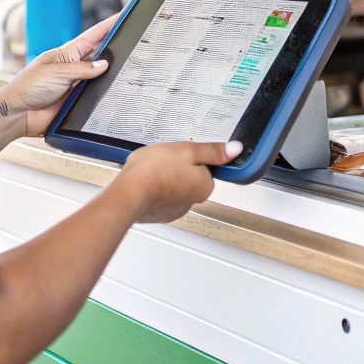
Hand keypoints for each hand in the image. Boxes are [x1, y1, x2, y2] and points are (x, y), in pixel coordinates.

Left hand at [3, 15, 118, 136]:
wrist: (18, 114)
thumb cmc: (28, 87)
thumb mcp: (56, 72)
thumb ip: (82, 69)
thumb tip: (105, 65)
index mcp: (67, 53)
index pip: (93, 36)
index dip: (109, 25)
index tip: (124, 15)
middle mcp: (74, 67)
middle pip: (101, 54)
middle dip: (116, 48)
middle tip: (135, 41)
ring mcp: (77, 85)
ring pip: (101, 77)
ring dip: (111, 74)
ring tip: (129, 66)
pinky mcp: (77, 102)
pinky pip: (96, 96)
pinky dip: (104, 94)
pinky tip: (114, 92)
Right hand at [114, 140, 239, 222]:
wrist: (128, 194)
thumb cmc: (156, 170)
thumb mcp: (189, 150)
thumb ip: (212, 151)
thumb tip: (235, 150)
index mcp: (204, 187)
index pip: (206, 169)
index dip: (193, 157)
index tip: (182, 152)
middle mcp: (192, 202)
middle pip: (189, 178)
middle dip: (178, 167)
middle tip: (164, 158)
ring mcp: (173, 210)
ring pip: (172, 187)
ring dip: (164, 178)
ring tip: (151, 169)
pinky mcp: (156, 214)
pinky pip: (158, 197)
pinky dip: (152, 188)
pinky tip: (143, 180)